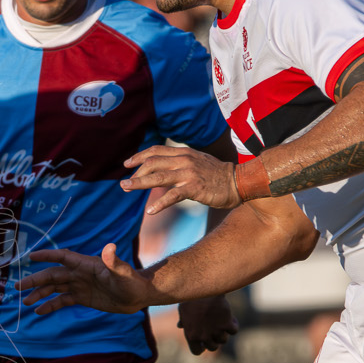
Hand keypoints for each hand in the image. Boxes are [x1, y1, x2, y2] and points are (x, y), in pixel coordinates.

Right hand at [18, 244, 159, 315]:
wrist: (139, 296)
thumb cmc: (132, 282)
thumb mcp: (123, 273)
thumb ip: (114, 262)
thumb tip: (110, 247)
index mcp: (86, 264)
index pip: (62, 257)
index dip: (47, 256)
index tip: (30, 257)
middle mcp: (79, 274)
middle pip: (52, 275)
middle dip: (35, 280)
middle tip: (18, 286)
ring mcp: (80, 285)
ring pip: (54, 288)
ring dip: (39, 293)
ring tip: (25, 301)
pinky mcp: (82, 298)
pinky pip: (62, 300)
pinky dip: (50, 305)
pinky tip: (39, 311)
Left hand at [120, 145, 238, 211]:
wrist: (238, 182)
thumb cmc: (216, 175)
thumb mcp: (197, 162)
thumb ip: (180, 162)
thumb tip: (163, 167)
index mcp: (184, 153)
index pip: (156, 151)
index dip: (139, 156)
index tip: (127, 164)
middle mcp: (184, 160)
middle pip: (152, 163)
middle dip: (135, 173)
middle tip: (124, 185)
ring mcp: (189, 173)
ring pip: (158, 177)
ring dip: (139, 183)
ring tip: (126, 189)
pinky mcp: (194, 188)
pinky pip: (172, 195)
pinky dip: (160, 203)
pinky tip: (150, 211)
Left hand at [176, 295, 238, 354]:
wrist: (203, 290)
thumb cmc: (191, 298)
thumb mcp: (183, 310)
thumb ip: (183, 320)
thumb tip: (180, 326)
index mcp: (191, 336)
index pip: (197, 351)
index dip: (201, 347)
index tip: (204, 343)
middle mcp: (204, 337)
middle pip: (213, 347)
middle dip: (214, 340)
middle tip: (214, 332)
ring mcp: (216, 331)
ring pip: (224, 340)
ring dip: (224, 333)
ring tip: (222, 323)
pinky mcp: (227, 324)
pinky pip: (234, 331)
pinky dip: (234, 325)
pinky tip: (231, 318)